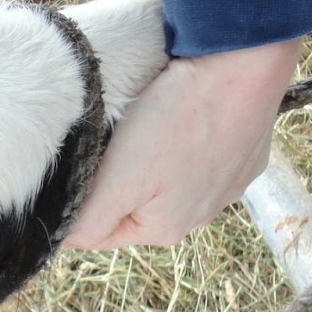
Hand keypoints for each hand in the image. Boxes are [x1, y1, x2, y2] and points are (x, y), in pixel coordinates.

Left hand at [63, 38, 301, 248]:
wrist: (242, 67)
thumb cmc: (173, 121)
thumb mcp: (117, 180)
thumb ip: (89, 221)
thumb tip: (66, 243)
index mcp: (164, 230)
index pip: (100, 232)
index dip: (81, 201)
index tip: (80, 164)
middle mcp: (201, 217)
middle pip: (135, 205)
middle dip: (117, 177)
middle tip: (113, 139)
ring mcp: (228, 186)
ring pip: (168, 178)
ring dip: (151, 157)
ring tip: (150, 123)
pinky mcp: (245, 155)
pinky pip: (201, 155)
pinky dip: (186, 138)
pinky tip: (185, 115)